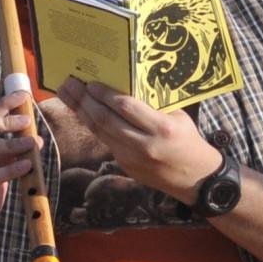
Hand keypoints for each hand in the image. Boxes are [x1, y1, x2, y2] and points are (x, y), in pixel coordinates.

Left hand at [58, 78, 224, 199]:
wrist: (195, 179)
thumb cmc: (188, 140)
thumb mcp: (177, 117)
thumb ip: (152, 105)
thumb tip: (125, 83)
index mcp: (161, 128)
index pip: (126, 107)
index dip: (105, 94)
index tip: (90, 82)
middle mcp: (143, 144)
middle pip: (106, 120)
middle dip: (84, 100)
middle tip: (69, 83)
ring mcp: (131, 158)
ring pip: (99, 131)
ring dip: (80, 111)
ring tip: (67, 93)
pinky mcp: (125, 165)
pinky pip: (105, 140)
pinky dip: (91, 124)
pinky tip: (81, 111)